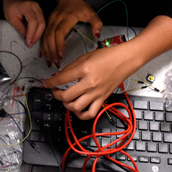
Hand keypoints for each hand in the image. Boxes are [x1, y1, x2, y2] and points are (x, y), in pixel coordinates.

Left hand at [3, 0, 45, 47]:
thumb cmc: (10, 8)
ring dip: (39, 35)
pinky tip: (34, 37)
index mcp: (27, 6)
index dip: (31, 33)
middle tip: (30, 44)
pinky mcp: (41, 13)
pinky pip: (43, 23)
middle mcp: (36, 7)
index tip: (28, 42)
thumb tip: (27, 38)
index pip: (33, 21)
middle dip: (37, 35)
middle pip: (41, 23)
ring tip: (32, 42)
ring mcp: (40, 9)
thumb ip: (20, 28)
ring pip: (44, 24)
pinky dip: (39, 31)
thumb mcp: (11, 18)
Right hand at [42, 0, 101, 67]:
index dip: (59, 44)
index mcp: (66, 17)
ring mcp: (50, 21)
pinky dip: (42, 46)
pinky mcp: (47, 23)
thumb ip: (97, 24)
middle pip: (50, 36)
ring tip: (50, 62)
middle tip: (56, 64)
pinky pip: (43, 36)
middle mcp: (56, 19)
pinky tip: (43, 55)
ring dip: (46, 51)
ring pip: (45, 37)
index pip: (60, 32)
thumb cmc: (80, 6)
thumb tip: (97, 35)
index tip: (61, 55)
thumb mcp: (91, 13)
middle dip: (52, 51)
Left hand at [44, 15, 171, 119]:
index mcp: (84, 69)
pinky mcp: (102, 99)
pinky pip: (90, 113)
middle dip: (56, 94)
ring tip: (65, 99)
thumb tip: (59, 77)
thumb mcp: (85, 56)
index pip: (61, 79)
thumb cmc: (107, 56)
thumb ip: (71, 67)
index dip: (49, 82)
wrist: (125, 60)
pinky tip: (77, 109)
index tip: (46, 84)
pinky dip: (81, 114)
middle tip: (55, 91)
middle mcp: (90, 83)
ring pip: (76, 107)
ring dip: (66, 105)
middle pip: (66, 96)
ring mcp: (96, 93)